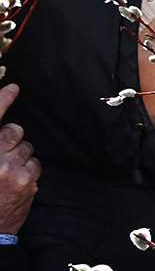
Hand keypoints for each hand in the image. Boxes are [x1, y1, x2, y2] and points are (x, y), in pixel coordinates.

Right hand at [0, 84, 38, 234]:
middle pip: (13, 131)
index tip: (14, 87)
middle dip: (11, 138)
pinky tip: (16, 183)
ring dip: (20, 156)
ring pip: (27, 147)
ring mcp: (11, 169)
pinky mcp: (27, 180)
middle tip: (2, 156)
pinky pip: (35, 163)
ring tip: (6, 174)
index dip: (2, 101)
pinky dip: (28, 170)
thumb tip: (5, 134)